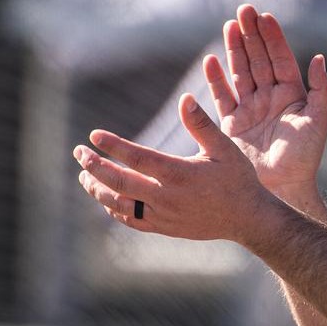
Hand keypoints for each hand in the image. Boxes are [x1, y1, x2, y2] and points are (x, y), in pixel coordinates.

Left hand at [73, 95, 269, 240]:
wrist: (247, 218)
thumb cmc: (238, 178)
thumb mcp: (224, 147)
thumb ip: (202, 124)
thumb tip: (185, 98)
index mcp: (180, 174)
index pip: (137, 158)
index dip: (113, 146)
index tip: (94, 135)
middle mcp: (167, 197)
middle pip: (120, 182)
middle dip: (94, 167)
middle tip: (79, 153)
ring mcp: (163, 215)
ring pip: (120, 204)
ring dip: (98, 189)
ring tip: (83, 176)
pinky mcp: (163, 227)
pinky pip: (130, 220)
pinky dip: (113, 208)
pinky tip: (104, 197)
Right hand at [204, 5, 326, 199]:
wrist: (282, 188)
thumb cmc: (304, 157)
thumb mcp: (318, 121)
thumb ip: (319, 90)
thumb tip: (319, 58)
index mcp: (292, 95)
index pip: (280, 59)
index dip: (273, 38)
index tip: (264, 16)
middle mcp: (270, 98)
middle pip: (258, 59)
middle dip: (251, 35)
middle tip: (243, 10)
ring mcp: (250, 109)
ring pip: (240, 72)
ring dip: (234, 49)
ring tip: (228, 26)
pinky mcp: (232, 124)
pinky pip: (222, 96)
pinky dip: (216, 79)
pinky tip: (211, 60)